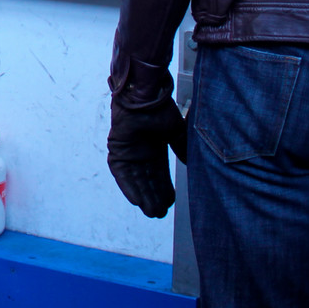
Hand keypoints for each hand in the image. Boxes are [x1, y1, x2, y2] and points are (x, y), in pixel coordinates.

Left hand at [107, 98, 187, 217]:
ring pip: (135, 179)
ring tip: (151, 211)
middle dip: (153, 196)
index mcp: (154, 147)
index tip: (170, 202)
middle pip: (147, 179)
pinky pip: (121, 172)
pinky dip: (127, 186)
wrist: (145, 94)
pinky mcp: (117, 149)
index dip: (164, 188)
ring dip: (142, 195)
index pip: (159, 173)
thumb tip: (191, 164)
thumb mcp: (176, 132)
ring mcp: (128, 150)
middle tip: (160, 213)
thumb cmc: (160, 108)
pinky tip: (136, 200)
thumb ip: (183, 148)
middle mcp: (140, 151)